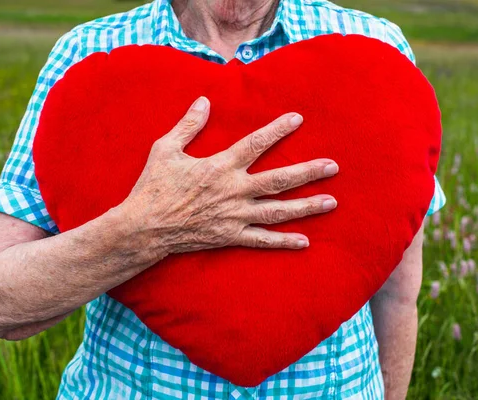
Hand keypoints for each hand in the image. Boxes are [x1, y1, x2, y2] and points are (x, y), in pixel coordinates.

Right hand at [121, 96, 338, 255]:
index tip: (298, 119)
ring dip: (306, 206)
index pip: (256, 144)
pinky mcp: (230, 236)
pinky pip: (262, 240)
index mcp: (220, 166)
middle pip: (279, 180)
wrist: (144, 227)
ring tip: (331, 201)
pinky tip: (304, 242)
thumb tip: (203, 101)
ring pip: (278, 211)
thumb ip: (188, 125)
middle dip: (308, 171)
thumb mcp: (165, 149)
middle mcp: (234, 190)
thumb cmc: (153, 186)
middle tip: (333, 166)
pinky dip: (283, 242)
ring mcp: (235, 216)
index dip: (278, 130)